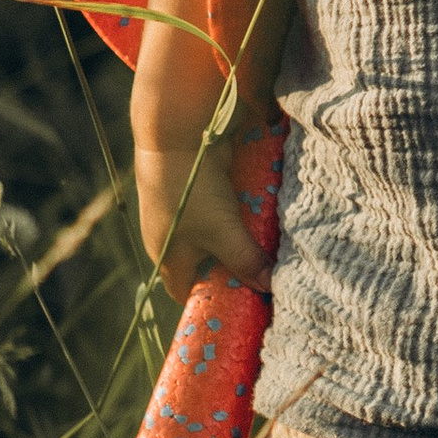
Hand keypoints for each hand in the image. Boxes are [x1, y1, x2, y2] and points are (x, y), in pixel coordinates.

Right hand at [135, 139, 269, 304]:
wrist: (177, 136)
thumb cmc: (193, 192)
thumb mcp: (223, 231)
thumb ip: (245, 260)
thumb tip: (269, 287)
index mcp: (168, 257)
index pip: (186, 291)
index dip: (211, 299)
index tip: (243, 302)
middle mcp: (172, 238)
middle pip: (204, 263)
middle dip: (233, 268)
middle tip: (266, 273)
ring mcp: (183, 212)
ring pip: (215, 235)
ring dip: (238, 238)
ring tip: (268, 245)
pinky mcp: (195, 190)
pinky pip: (218, 211)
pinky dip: (236, 214)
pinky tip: (259, 213)